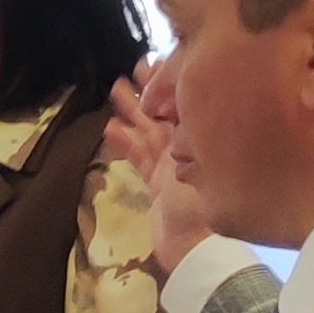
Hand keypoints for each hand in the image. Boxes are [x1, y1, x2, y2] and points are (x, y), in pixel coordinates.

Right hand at [105, 70, 208, 269]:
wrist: (191, 250)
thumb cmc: (199, 211)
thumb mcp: (200, 168)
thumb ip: (191, 140)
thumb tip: (184, 107)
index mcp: (203, 143)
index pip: (186, 106)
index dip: (171, 85)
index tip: (158, 63)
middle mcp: (188, 149)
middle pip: (166, 114)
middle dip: (151, 91)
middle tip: (136, 67)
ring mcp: (171, 165)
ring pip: (149, 131)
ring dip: (133, 111)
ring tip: (116, 89)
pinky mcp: (156, 182)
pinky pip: (138, 156)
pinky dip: (125, 141)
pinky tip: (110, 128)